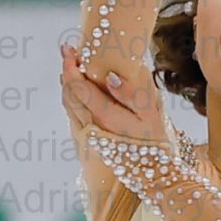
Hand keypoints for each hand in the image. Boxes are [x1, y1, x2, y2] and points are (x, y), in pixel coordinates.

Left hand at [60, 40, 169, 165]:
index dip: (70, 66)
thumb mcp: (150, 113)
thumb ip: (130, 92)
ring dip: (67, 84)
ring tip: (71, 66)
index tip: (69, 50)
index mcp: (104, 115)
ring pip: (68, 104)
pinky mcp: (88, 140)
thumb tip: (110, 76)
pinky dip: (71, 97)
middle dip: (66, 71)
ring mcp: (87, 134)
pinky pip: (72, 114)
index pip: (78, 87)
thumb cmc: (153, 139)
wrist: (151, 171)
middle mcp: (91, 125)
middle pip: (69, 93)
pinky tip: (78, 89)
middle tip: (68, 51)